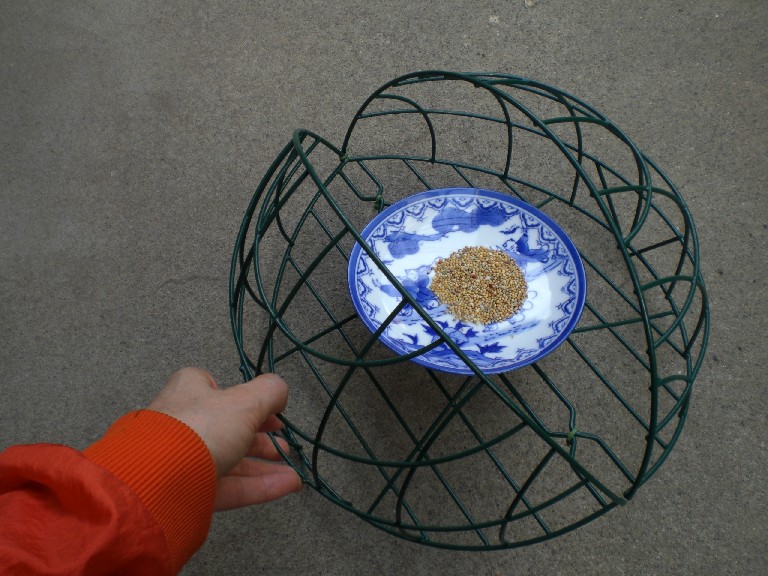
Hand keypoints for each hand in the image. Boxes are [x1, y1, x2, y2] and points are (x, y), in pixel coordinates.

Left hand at [148, 367, 302, 510]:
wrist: (160, 481)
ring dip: (266, 465)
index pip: (216, 388)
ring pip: (232, 460)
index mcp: (190, 392)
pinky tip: (288, 485)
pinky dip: (260, 486)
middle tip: (284, 444)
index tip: (270, 410)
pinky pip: (231, 487)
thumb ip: (269, 392)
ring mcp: (186, 460)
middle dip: (262, 438)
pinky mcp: (191, 491)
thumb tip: (281, 391)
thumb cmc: (199, 429)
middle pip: (230, 428)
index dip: (245, 398)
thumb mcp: (244, 402)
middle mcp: (185, 423)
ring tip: (293, 470)